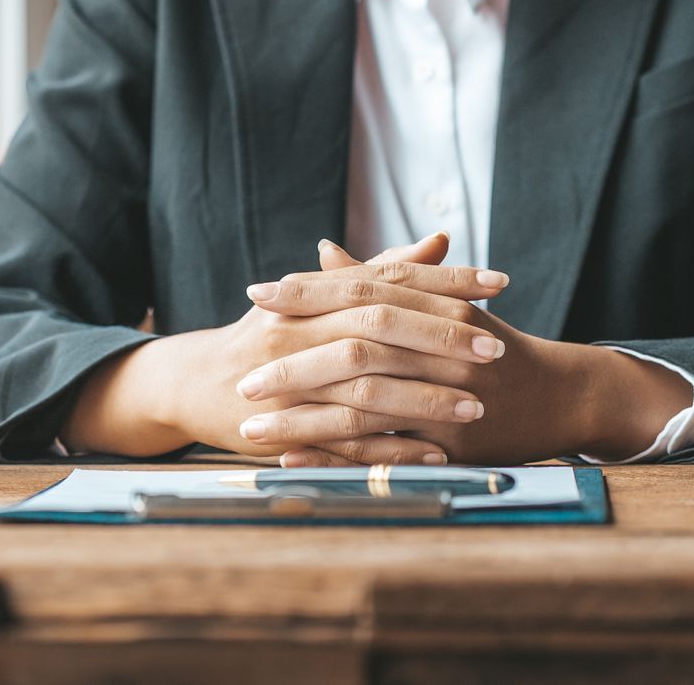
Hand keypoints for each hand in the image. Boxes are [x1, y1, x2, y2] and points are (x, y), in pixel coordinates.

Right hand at [61, 236, 506, 459]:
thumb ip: (382, 268)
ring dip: (424, 400)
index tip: (500, 283)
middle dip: (441, 339)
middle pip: (379, 328)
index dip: (446, 280)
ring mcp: (290, 382)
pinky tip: (436, 453)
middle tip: (496, 349)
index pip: (388, 278)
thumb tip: (442, 240)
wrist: (193, 383)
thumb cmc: (269, 334)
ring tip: (477, 408)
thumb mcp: (319, 296)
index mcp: (314, 295)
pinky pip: (346, 442)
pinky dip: (392, 449)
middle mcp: (300, 332)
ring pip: (366, 388)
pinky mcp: (287, 429)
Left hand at [240, 241, 692, 465]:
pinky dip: (334, 457)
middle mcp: (444, 347)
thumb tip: (322, 251)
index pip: (361, 291)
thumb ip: (382, 278)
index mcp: (438, 305)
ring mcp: (449, 397)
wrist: (561, 394)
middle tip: (241, 378)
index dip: (307, 293)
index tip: (256, 295)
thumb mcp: (442, 305)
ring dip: (301, 420)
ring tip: (248, 427)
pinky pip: (384, 452)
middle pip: (355, 349)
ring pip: (362, 405)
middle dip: (292, 364)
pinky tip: (291, 459)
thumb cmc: (491, 344)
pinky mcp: (452, 444)